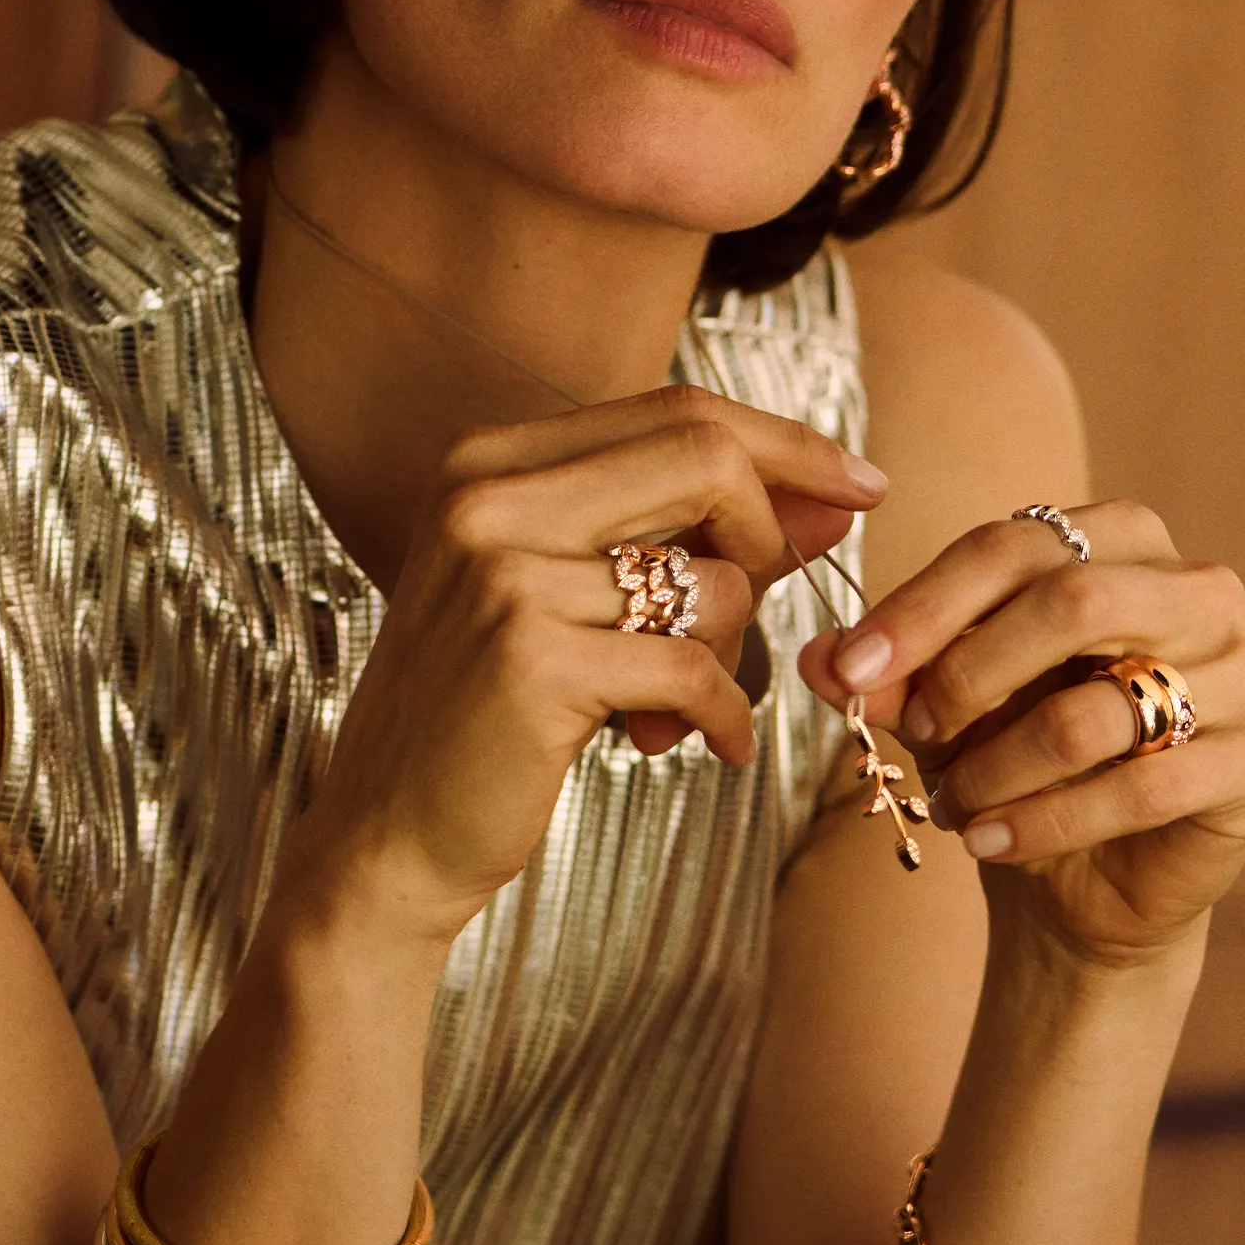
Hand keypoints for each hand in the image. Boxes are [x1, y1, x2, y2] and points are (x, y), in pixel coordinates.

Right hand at [287, 384, 886, 938]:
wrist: (385, 834)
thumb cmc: (489, 711)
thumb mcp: (575, 596)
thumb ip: (688, 535)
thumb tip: (832, 498)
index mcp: (492, 461)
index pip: (676, 411)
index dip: (786, 444)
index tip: (860, 485)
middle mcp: (490, 498)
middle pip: (705, 458)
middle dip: (775, 531)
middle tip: (777, 598)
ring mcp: (506, 574)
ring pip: (715, 580)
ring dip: (734, 652)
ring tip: (688, 703)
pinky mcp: (533, 660)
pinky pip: (694, 670)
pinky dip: (724, 715)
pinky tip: (707, 744)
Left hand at [798, 501, 1244, 967]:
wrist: (1088, 879)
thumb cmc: (1013, 758)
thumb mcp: (940, 708)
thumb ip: (888, 676)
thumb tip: (816, 655)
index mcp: (1117, 540)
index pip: (1011, 545)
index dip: (923, 605)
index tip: (849, 667)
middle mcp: (1196, 585)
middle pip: (1072, 600)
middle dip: (970, 670)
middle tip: (915, 729)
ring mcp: (1242, 668)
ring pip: (1097, 708)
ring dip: (999, 765)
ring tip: (951, 803)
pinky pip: (1141, 787)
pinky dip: (1046, 823)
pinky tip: (988, 844)